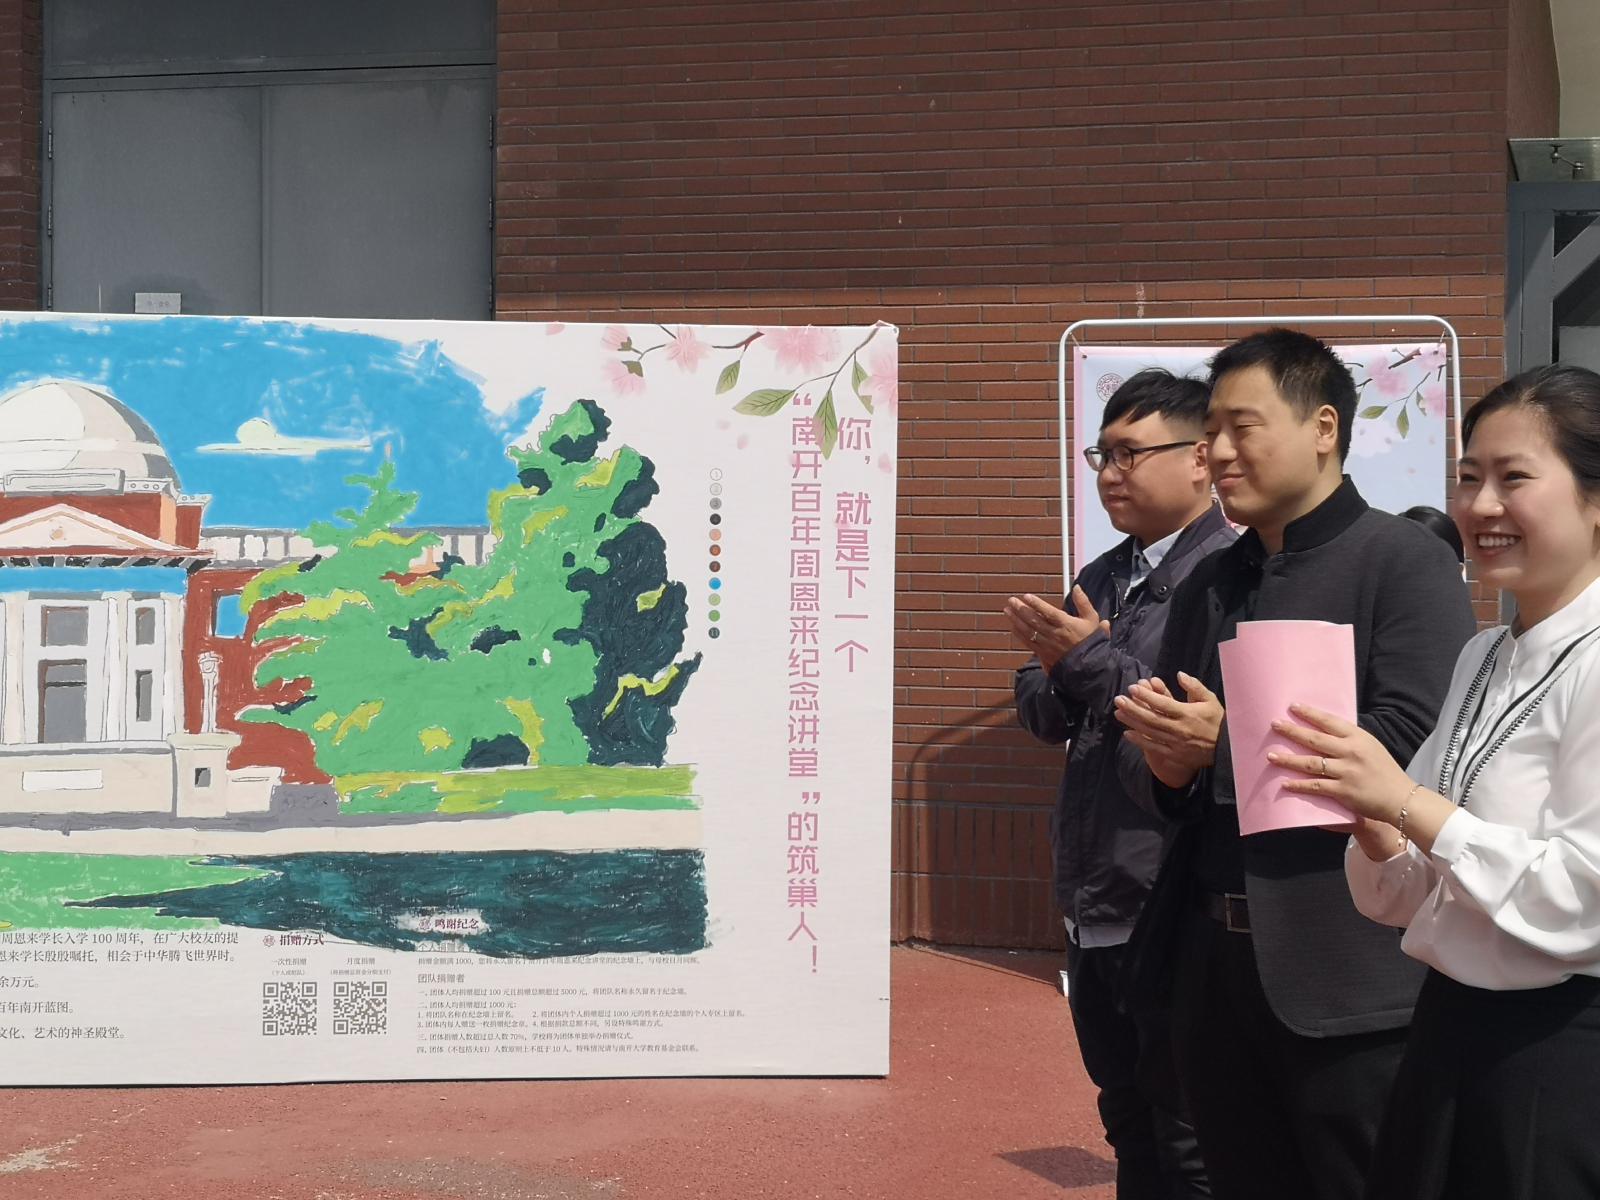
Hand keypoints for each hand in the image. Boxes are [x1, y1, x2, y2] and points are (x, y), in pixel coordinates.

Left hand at [1005, 588, 1110, 670]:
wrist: (1088, 666)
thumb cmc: (1089, 640)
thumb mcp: (1092, 619)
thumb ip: (1083, 602)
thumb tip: (1076, 587)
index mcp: (1067, 624)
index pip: (1049, 613)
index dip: (1037, 604)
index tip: (1026, 596)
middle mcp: (1055, 634)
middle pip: (1035, 621)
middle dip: (1021, 610)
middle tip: (1012, 600)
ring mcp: (1047, 644)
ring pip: (1029, 631)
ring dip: (1016, 620)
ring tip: (1007, 610)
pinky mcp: (1043, 653)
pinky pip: (1028, 642)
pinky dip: (1019, 633)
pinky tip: (1012, 625)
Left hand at [1113, 673, 1223, 788]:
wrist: (1227, 748)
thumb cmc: (1217, 721)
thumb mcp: (1210, 700)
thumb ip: (1194, 686)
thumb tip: (1179, 674)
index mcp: (1187, 713)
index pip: (1162, 703)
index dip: (1146, 696)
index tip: (1132, 688)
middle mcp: (1179, 729)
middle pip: (1151, 717)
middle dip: (1132, 708)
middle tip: (1118, 699)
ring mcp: (1176, 743)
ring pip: (1149, 731)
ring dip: (1132, 722)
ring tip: (1118, 713)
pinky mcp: (1174, 754)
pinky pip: (1154, 747)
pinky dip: (1140, 741)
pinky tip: (1127, 733)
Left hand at [1266, 704, 1416, 822]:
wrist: (1401, 798)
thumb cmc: (1384, 771)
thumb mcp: (1370, 747)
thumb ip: (1349, 739)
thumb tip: (1324, 729)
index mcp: (1358, 738)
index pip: (1330, 721)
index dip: (1310, 713)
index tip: (1292, 706)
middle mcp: (1351, 752)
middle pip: (1315, 739)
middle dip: (1292, 731)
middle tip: (1274, 724)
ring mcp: (1346, 771)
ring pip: (1310, 763)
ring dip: (1288, 759)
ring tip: (1271, 755)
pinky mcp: (1343, 791)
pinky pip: (1315, 786)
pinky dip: (1298, 784)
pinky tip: (1285, 783)